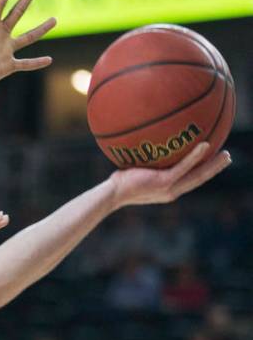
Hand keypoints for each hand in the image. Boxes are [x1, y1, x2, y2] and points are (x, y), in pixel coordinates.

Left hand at [0, 0, 56, 92]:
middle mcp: (0, 34)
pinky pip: (26, 63)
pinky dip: (37, 62)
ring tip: (54, 19)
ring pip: (28, 37)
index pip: (1, 1)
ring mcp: (5, 49)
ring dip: (41, 29)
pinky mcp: (8, 65)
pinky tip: (49, 60)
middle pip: (17, 12)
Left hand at [110, 143, 230, 207]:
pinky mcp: (164, 182)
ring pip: (197, 175)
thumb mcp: (136, 173)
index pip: (189, 181)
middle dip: (214, 169)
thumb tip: (143, 146)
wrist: (112, 194)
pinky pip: (183, 167)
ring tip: (226, 154)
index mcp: (168, 190)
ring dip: (213, 165)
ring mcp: (169, 188)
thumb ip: (145, 165)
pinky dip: (195, 156)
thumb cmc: (118, 183)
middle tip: (227, 157)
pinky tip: (204, 145)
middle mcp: (172, 191)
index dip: (202, 172)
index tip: (212, 162)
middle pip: (199, 179)